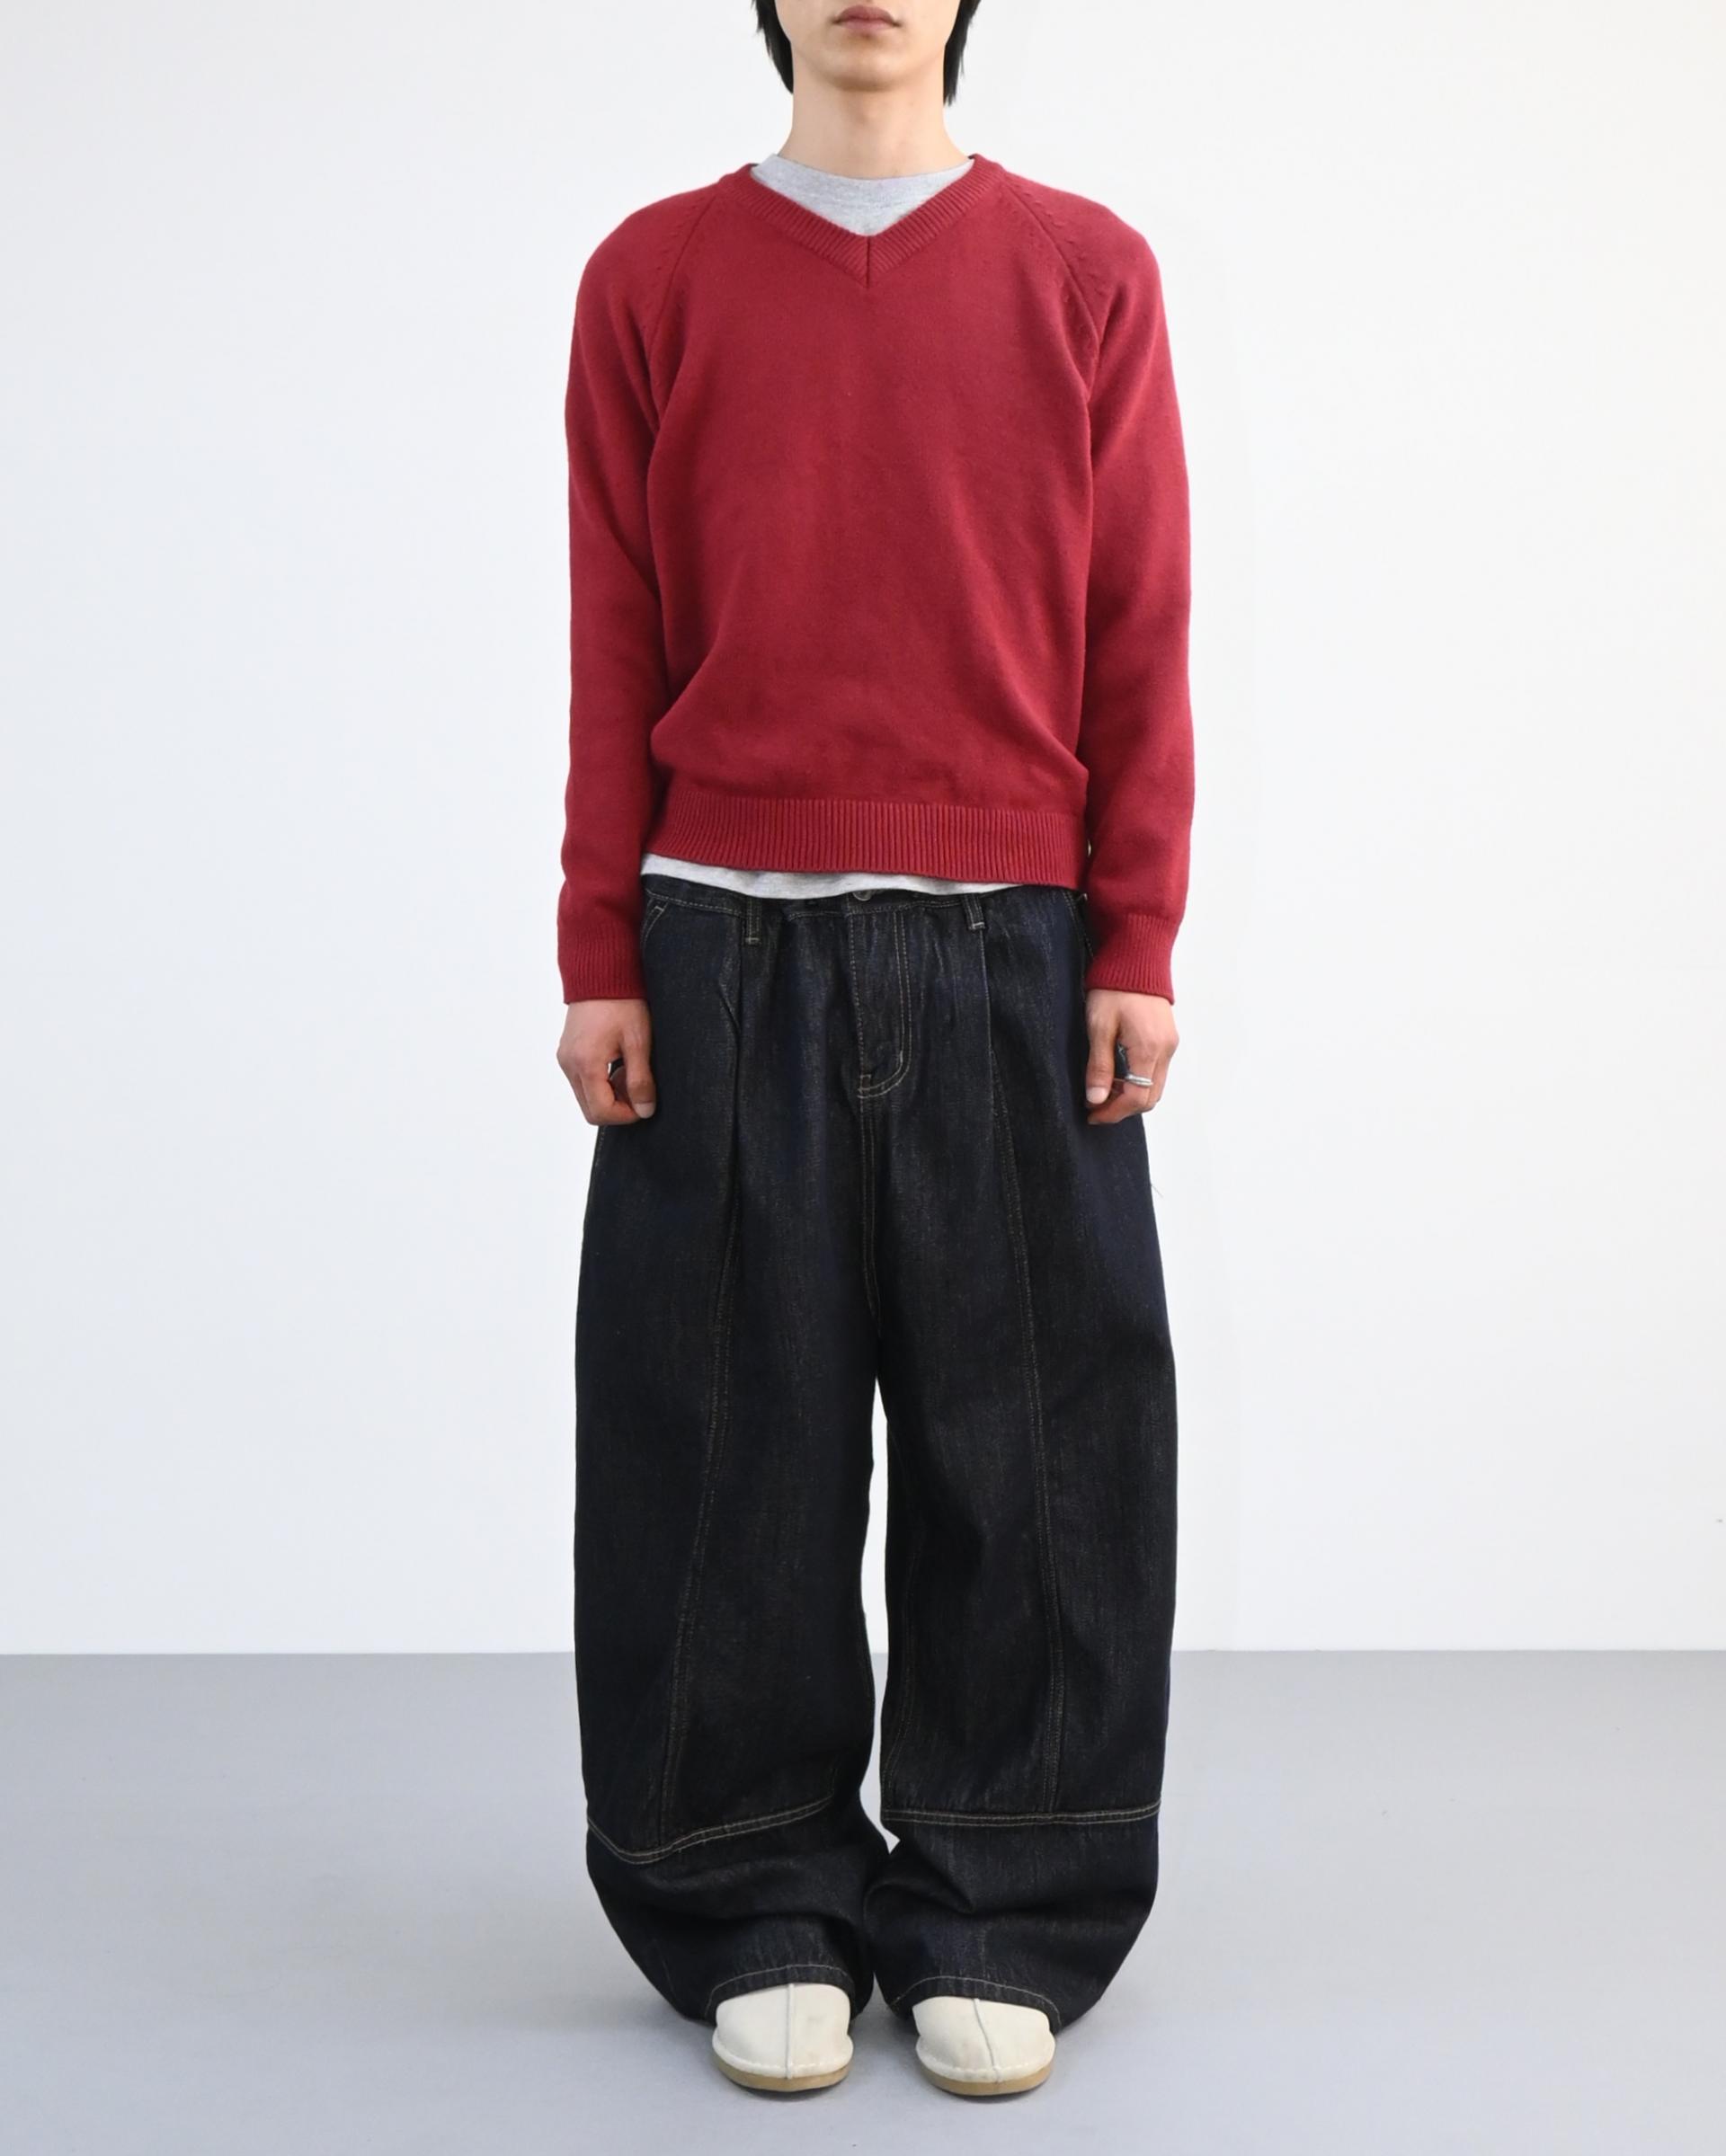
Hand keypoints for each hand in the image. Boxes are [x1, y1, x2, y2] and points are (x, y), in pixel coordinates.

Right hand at [558, 999, 656, 1124]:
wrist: (601, 974)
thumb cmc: (622, 1002)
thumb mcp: (639, 1042)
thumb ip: (640, 1080)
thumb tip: (644, 1110)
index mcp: (586, 1064)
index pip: (601, 1112)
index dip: (626, 1115)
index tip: (644, 1103)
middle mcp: (569, 1065)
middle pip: (590, 1110)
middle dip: (617, 1107)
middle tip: (638, 1087)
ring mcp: (565, 1059)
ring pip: (586, 1097)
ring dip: (610, 1094)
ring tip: (629, 1070)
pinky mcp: (567, 1054)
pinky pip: (582, 1081)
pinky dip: (601, 1082)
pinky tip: (618, 1063)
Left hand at [1083, 991, 1176, 1122]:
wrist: (1135, 959)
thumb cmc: (1114, 989)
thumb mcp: (1099, 1027)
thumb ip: (1099, 1066)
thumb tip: (1096, 1099)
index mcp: (1149, 1048)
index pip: (1137, 1097)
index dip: (1114, 1112)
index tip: (1092, 1114)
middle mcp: (1165, 1050)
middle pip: (1150, 1097)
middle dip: (1122, 1108)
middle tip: (1095, 1107)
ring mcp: (1169, 1045)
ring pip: (1155, 1086)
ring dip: (1131, 1096)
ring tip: (1103, 1091)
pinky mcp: (1167, 1039)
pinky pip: (1157, 1072)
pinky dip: (1139, 1082)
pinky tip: (1118, 1076)